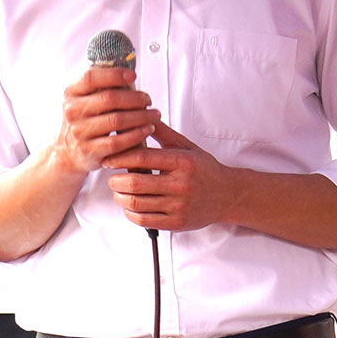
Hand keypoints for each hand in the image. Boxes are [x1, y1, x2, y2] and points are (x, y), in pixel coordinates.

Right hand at [51, 63, 157, 176]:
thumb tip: (129, 73)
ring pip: (117, 120)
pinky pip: (118, 141)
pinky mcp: (90, 151)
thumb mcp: (84, 100)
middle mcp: (72, 111)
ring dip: (141, 116)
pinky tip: (147, 130)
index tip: (133, 76)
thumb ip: (101, 86)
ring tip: (154, 115)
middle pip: (109, 98)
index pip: (91, 77)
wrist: (67, 153)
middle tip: (148, 100)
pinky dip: (137, 134)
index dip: (114, 74)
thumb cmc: (84, 122)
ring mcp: (80, 132)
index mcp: (71, 93)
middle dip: (135, 98)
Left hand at [105, 121, 238, 231]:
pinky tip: (129, 206)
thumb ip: (163, 133)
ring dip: (120, 197)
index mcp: (182, 162)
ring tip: (118, 191)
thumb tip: (141, 114)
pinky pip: (144, 220)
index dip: (119, 158)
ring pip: (136, 203)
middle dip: (115, 181)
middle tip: (111, 178)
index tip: (108, 160)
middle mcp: (181, 184)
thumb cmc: (205, 170)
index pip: (142, 158)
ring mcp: (179, 206)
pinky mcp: (177, 223)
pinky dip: (130, 213)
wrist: (228, 195)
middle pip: (135, 183)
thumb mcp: (187, 147)